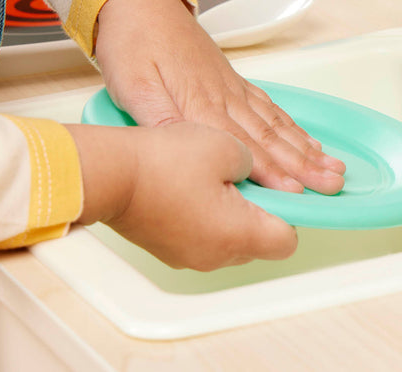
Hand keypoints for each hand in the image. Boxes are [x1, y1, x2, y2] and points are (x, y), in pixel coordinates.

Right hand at [66, 121, 296, 269]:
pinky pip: (201, 236)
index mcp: (238, 234)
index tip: (286, 189)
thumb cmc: (163, 161)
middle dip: (261, 210)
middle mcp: (216, 255)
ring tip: (217, 176)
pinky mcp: (168, 248)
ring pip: (229, 239)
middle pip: (259, 242)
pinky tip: (193, 185)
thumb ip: (256, 162)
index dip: (292, 212)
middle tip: (249, 176)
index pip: (287, 240)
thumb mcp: (227, 145)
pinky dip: (205, 215)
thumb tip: (255, 172)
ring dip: (232, 212)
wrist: (109, 174)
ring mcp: (189, 255)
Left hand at [94, 0, 344, 194]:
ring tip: (332, 166)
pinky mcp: (231, 80)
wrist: (140, 1)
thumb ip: (161, 119)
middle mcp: (224, 97)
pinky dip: (291, 126)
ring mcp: (231, 87)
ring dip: (305, 148)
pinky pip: (268, 107)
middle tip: (333, 184)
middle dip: (304, 165)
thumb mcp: (133, 84)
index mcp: (200, 103)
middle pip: (270, 138)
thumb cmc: (133, 41)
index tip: (297, 193)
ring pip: (275, 124)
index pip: (243, 146)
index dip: (271, 172)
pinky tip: (305, 138)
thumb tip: (186, 154)